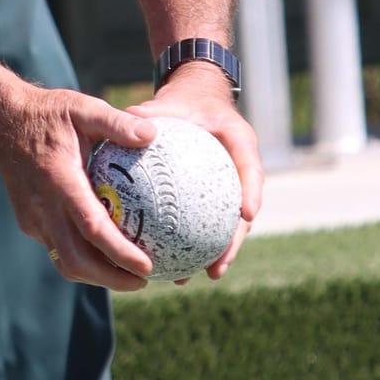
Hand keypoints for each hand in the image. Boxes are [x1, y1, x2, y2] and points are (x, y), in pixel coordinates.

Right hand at [0, 84, 158, 290]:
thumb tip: (152, 133)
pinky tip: (105, 254)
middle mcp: (43, 207)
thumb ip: (117, 123)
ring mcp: (33, 219)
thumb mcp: (83, 108)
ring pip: (65, 261)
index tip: (146, 266)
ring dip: (96, 276)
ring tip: (129, 276)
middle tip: (145, 280)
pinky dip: (83, 259)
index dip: (119, 252)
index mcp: (59, 182)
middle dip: (111, 279)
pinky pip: (57, 249)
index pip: (91, 229)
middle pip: (76, 260)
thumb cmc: (48, 114)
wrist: (0, 122)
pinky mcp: (29, 222)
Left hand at [148, 61, 263, 277]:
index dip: (252, 190)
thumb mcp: (169, 102)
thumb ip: (152, 112)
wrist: (196, 106)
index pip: (250, 165)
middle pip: (244, 211)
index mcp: (240, 141)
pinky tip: (173, 267)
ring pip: (229, 226)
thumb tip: (128, 118)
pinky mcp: (216, 200)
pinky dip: (194, 245)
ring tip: (198, 276)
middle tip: (218, 266)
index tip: (246, 213)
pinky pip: (208, 224)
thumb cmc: (183, 104)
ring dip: (217, 254)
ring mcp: (231, 189)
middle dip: (234, 241)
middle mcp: (241, 170)